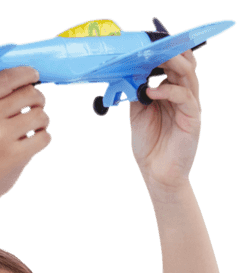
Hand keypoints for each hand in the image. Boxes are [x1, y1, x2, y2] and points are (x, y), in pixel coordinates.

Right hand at [0, 66, 50, 200]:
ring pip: (40, 116)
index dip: (25, 73)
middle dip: (39, 101)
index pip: (6, 78)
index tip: (35, 76)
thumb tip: (31, 80)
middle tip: (37, 110)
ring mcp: (2, 138)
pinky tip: (35, 143)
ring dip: (43, 122)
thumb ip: (1, 99)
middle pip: (30, 95)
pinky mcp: (15, 156)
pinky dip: (44, 139)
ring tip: (35, 130)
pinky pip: (44, 137)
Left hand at [129, 50, 201, 192]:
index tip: (146, 45)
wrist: (156, 173)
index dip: (163, 53)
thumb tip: (132, 71)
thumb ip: (138, 92)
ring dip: (172, 64)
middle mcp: (182, 96)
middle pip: (184, 64)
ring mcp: (189, 106)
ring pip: (188, 75)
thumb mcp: (138, 113)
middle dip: (170, 52)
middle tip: (153, 46)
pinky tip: (151, 91)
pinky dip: (168, 90)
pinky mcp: (193, 118)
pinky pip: (184, 96)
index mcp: (171, 92)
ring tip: (155, 59)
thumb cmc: (149, 146)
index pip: (172, 64)